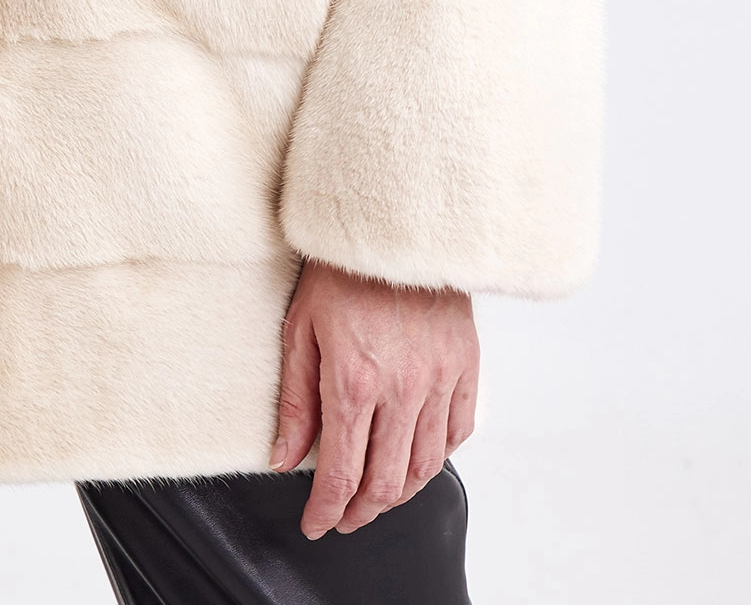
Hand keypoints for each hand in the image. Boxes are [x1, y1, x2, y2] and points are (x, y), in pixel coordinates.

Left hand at [270, 258, 477, 538]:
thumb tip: (284, 459)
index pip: (342, 473)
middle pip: (386, 483)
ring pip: (424, 467)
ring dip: (398, 494)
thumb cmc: (340, 271)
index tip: (315, 524)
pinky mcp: (466, 367)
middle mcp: (403, 389)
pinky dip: (437, 458)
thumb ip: (296, 403)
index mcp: (355, 381)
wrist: (392, 225)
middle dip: (360, 512)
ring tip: (377, 496)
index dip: (326, 510)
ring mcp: (440, 380)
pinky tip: (417, 457)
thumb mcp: (300, 330)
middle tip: (343, 516)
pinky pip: (458, 434)